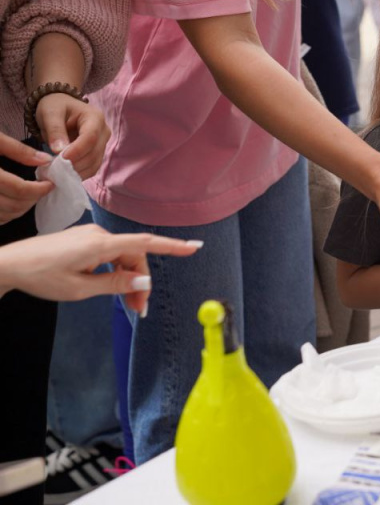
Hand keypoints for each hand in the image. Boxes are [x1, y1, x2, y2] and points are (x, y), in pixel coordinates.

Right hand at [0, 132, 54, 224]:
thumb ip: (18, 150)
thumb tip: (45, 161)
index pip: (19, 189)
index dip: (39, 189)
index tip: (50, 183)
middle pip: (13, 205)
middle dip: (33, 200)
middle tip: (41, 189)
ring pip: (3, 216)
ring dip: (21, 209)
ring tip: (29, 195)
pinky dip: (5, 215)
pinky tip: (11, 202)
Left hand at [0, 224, 199, 312]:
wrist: (10, 265)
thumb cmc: (41, 276)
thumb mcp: (81, 288)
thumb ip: (116, 284)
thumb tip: (146, 280)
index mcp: (100, 245)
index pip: (145, 244)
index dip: (172, 246)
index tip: (195, 247)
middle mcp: (99, 236)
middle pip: (134, 257)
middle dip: (141, 282)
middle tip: (139, 309)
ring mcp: (90, 237)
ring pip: (122, 258)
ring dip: (128, 280)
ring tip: (127, 304)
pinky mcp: (83, 241)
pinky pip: (109, 255)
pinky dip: (115, 272)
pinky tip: (109, 288)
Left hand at [35, 94, 109, 178]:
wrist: (60, 108)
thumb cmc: (55, 107)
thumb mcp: (50, 113)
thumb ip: (55, 130)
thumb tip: (59, 150)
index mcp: (95, 117)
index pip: (91, 137)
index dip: (77, 150)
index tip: (60, 159)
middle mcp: (104, 131)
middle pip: (94, 153)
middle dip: (75, 163)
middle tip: (55, 170)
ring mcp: (103, 144)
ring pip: (94, 164)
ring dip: (77, 171)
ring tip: (58, 173)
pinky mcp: (98, 154)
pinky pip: (92, 168)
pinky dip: (79, 173)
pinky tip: (65, 174)